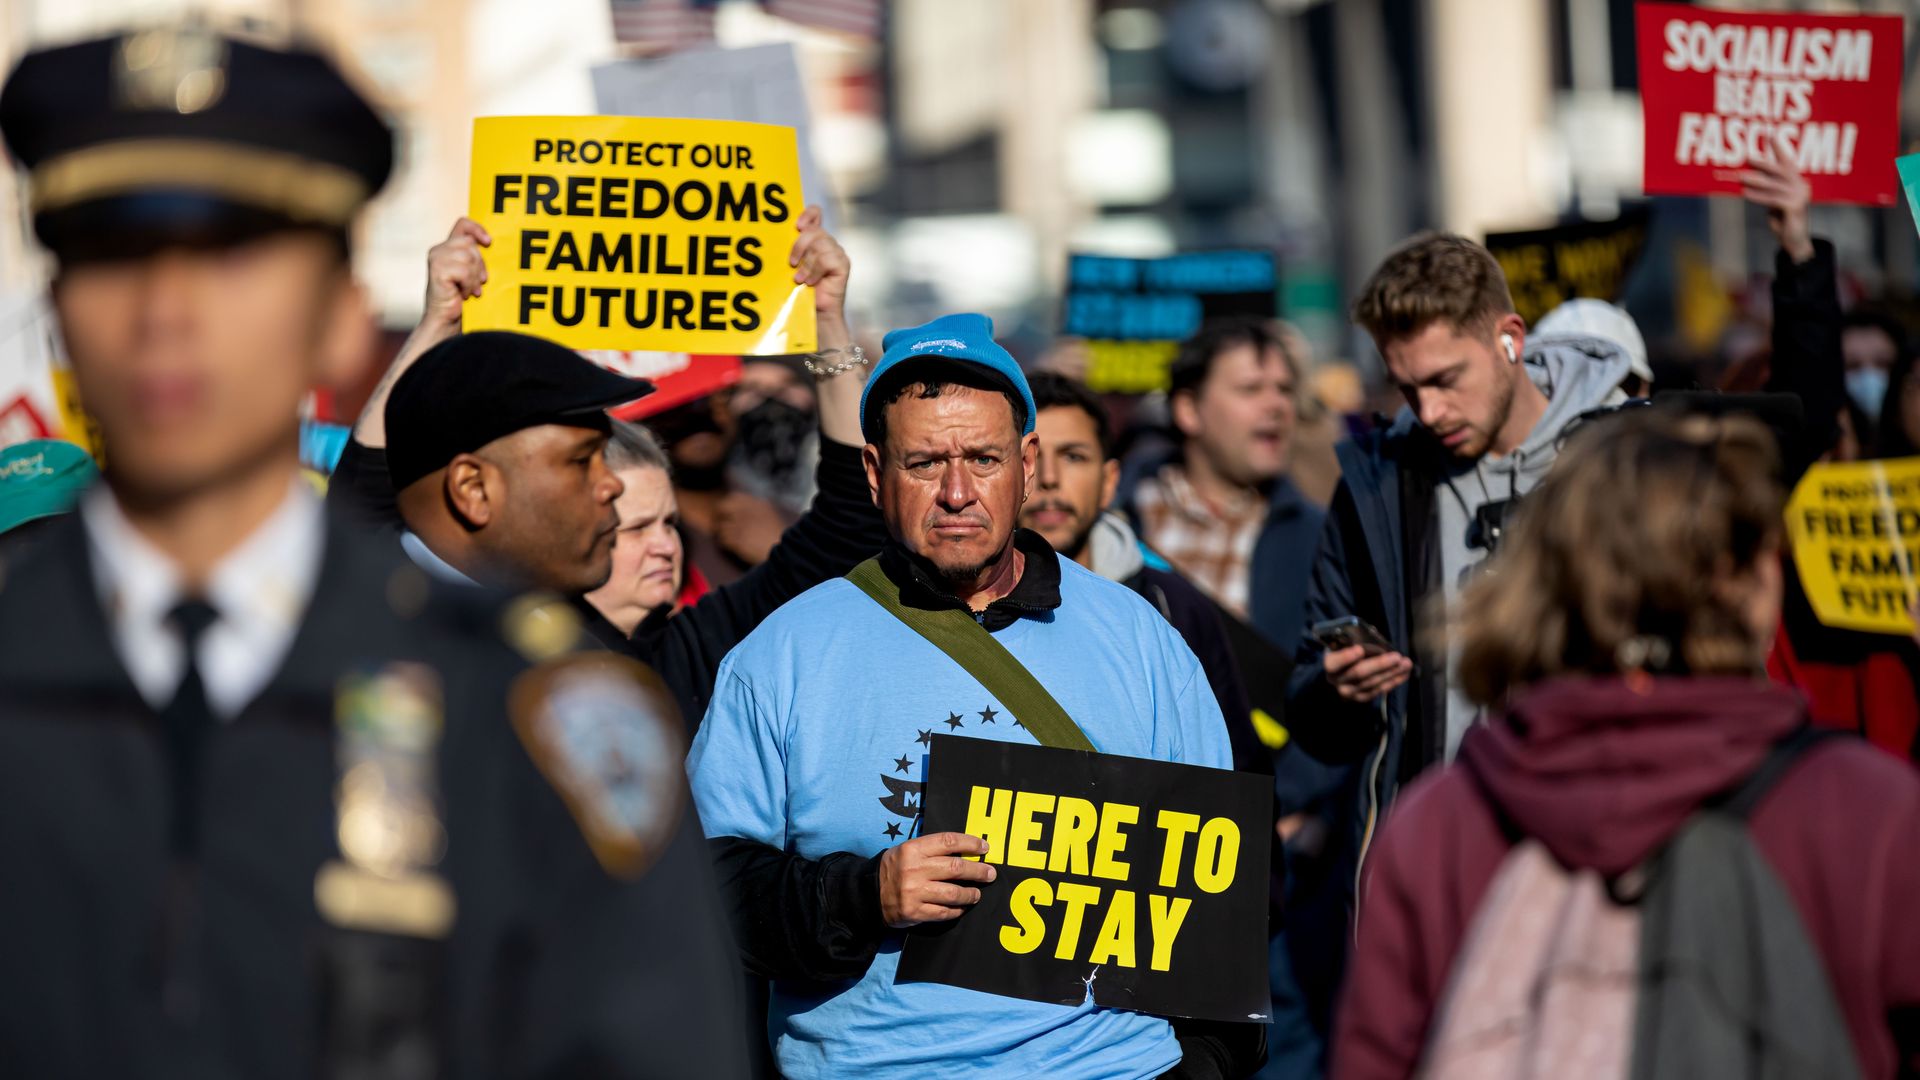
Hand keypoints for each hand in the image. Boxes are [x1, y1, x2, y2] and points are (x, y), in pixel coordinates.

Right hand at [422, 217, 490, 331]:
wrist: (447, 320)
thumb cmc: (461, 300)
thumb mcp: (472, 274)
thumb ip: (475, 258)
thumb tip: (492, 245)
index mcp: (448, 248)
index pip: (463, 224)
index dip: (478, 229)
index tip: (489, 243)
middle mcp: (439, 250)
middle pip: (470, 244)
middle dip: (479, 265)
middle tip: (477, 283)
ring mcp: (436, 258)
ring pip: (469, 257)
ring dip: (474, 277)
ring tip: (469, 290)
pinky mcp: (437, 269)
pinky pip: (464, 270)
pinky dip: (468, 284)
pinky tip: (463, 294)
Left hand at [712, 491, 787, 565]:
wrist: (787, 553)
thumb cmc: (779, 538)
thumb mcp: (770, 517)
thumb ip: (756, 510)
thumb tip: (739, 510)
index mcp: (757, 504)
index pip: (733, 498)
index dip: (727, 506)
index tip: (725, 513)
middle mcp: (747, 512)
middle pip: (722, 508)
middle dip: (719, 517)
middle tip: (719, 524)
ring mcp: (742, 525)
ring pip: (721, 526)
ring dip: (723, 533)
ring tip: (729, 539)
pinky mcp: (738, 539)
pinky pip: (723, 539)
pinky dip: (725, 544)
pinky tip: (732, 547)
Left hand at [789, 205, 848, 326]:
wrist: (816, 314)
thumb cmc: (802, 291)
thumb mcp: (792, 266)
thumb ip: (791, 250)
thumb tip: (776, 238)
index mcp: (815, 240)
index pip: (816, 214)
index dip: (807, 215)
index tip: (797, 225)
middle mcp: (828, 243)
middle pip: (814, 231)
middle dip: (799, 246)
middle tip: (792, 263)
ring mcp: (837, 253)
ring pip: (820, 244)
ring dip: (806, 264)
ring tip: (800, 279)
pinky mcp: (843, 265)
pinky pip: (826, 259)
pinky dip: (815, 271)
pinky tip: (811, 282)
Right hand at [877, 831, 995, 927]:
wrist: (868, 893)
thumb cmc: (894, 868)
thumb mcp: (908, 850)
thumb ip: (933, 850)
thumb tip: (966, 851)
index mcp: (913, 850)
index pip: (948, 842)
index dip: (970, 844)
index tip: (984, 848)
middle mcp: (914, 870)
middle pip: (956, 868)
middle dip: (978, 871)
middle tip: (990, 874)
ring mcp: (914, 893)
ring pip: (953, 893)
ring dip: (970, 894)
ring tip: (976, 893)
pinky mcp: (915, 912)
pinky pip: (944, 912)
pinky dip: (957, 910)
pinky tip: (962, 907)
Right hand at [1324, 644, 1412, 703]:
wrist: (1340, 670)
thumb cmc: (1345, 651)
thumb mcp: (1344, 643)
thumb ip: (1355, 640)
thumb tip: (1374, 636)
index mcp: (1330, 663)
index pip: (1334, 662)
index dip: (1346, 657)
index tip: (1359, 650)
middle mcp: (1337, 680)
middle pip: (1359, 673)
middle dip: (1380, 664)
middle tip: (1396, 657)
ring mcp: (1349, 691)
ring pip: (1372, 683)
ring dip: (1392, 673)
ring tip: (1406, 664)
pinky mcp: (1360, 697)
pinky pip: (1378, 691)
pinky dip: (1393, 682)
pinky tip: (1404, 674)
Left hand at [1739, 147, 1812, 263]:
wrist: (1794, 241)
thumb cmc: (1783, 221)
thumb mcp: (1774, 202)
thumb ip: (1769, 189)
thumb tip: (1750, 178)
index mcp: (1797, 182)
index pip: (1787, 161)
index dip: (1779, 148)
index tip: (1770, 134)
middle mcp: (1801, 186)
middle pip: (1781, 170)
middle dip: (1764, 163)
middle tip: (1747, 158)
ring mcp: (1800, 196)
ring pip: (1775, 185)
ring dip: (1756, 181)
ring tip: (1740, 177)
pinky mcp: (1795, 207)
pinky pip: (1773, 199)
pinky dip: (1758, 196)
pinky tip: (1745, 194)